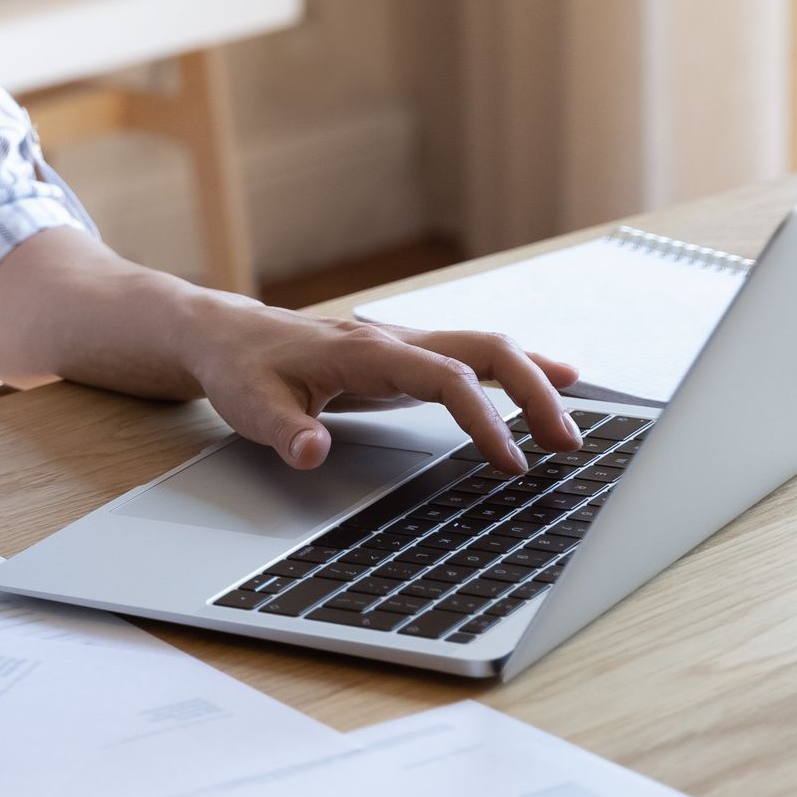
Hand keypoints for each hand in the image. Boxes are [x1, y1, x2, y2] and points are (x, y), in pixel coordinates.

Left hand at [186, 301, 581, 474]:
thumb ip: (283, 431)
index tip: (510, 462)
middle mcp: (393, 340)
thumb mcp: (248, 405)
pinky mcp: (403, 358)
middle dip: (534, 391)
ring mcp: (402, 345)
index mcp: (365, 351)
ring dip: (533, 379)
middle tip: (567, 444)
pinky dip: (513, 371)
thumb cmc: (240, 367)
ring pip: (484, 348)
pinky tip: (549, 384)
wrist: (224, 335)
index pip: (445, 379)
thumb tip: (312, 452)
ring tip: (573, 424)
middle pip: (484, 350)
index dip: (484, 419)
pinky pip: (470, 357)